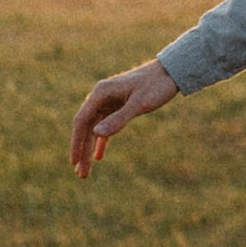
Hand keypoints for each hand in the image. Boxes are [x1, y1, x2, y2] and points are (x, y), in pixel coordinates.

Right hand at [69, 58, 178, 177]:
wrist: (171, 71)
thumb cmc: (156, 85)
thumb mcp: (139, 104)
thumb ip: (119, 119)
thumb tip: (96, 134)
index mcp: (101, 93)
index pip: (82, 121)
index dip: (76, 143)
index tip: (74, 162)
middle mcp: (100, 97)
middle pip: (86, 128)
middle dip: (82, 151)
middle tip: (82, 175)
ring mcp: (108, 101)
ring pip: (94, 129)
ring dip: (89, 149)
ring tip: (86, 172)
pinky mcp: (118, 105)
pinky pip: (105, 126)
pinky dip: (102, 141)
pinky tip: (99, 156)